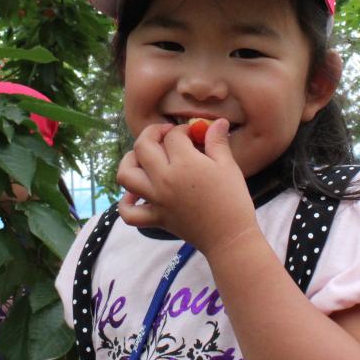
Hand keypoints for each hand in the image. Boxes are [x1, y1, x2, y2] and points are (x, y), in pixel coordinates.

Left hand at [116, 120, 257, 255]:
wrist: (230, 238)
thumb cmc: (233, 200)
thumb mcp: (229, 166)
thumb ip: (217, 141)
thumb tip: (217, 121)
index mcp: (184, 164)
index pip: (173, 136)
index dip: (183, 130)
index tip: (193, 134)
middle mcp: (164, 179)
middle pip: (143, 147)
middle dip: (152, 133)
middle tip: (166, 135)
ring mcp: (156, 200)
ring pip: (126, 175)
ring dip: (130, 161)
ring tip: (144, 158)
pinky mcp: (155, 218)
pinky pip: (129, 213)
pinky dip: (126, 203)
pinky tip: (135, 194)